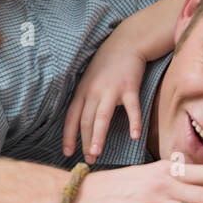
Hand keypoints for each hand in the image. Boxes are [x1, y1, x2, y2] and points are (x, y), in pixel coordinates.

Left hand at [62, 29, 146, 163]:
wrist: (126, 43)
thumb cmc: (107, 64)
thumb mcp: (89, 79)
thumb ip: (86, 98)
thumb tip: (84, 123)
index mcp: (83, 91)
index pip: (72, 117)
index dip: (68, 135)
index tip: (67, 152)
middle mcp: (93, 91)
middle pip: (86, 120)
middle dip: (84, 141)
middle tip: (88, 159)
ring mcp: (111, 89)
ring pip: (102, 117)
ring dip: (98, 136)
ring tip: (96, 152)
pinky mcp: (129, 87)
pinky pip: (131, 108)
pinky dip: (133, 122)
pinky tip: (134, 136)